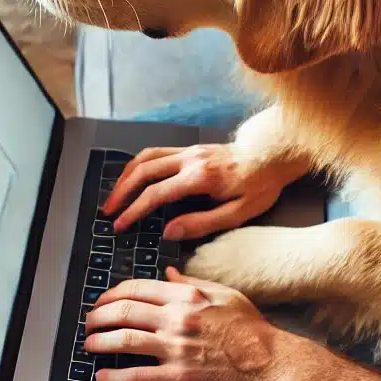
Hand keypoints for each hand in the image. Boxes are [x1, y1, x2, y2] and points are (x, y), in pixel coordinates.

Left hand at [84, 269, 298, 380]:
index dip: (112, 294)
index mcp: (187, 297)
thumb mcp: (225, 295)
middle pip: (122, 311)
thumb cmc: (253, 331)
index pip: (137, 288)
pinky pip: (136, 376)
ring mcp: (175, 348)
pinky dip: (113, 377)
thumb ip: (192, 283)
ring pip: (122, 340)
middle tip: (90, 323)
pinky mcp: (178, 377)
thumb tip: (170, 274)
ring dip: (98, 342)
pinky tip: (104, 377)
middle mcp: (176, 319)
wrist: (272, 363)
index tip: (103, 301)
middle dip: (97, 316)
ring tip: (90, 345)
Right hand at [101, 145, 308, 240]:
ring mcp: (189, 151)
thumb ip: (202, 223)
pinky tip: (133, 178)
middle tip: (108, 211)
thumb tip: (169, 232)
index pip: (156, 194)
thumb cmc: (260, 185)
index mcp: (200, 178)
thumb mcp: (238, 213)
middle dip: (121, 192)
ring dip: (126, 176)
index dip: (134, 210)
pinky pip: (157, 153)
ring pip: (146, 157)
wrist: (272, 154)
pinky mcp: (191, 149)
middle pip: (143, 171)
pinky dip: (139, 165)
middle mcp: (190, 159)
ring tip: (115, 195)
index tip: (120, 224)